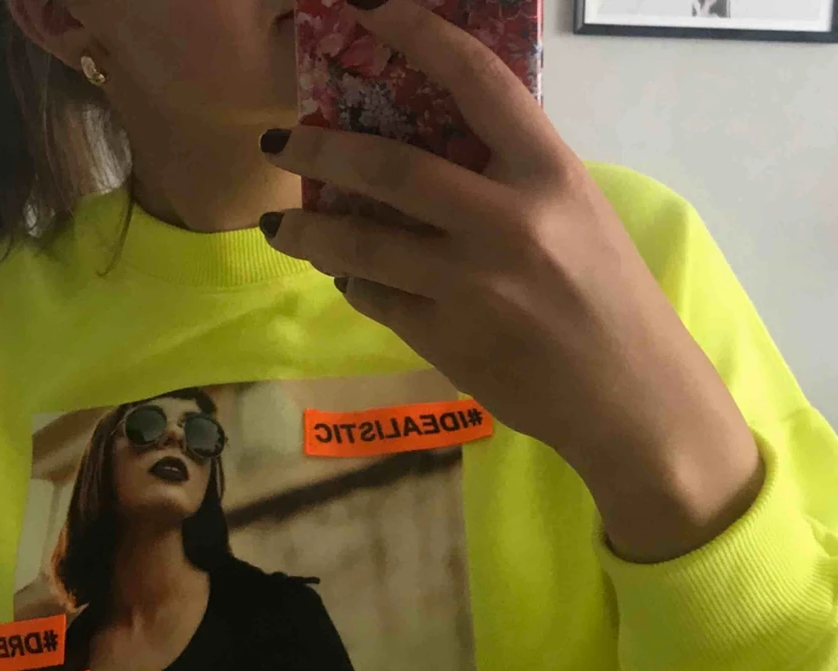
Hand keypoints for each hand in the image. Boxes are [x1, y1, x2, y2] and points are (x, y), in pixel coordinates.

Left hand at [259, 0, 764, 561]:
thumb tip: (430, 153)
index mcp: (549, 173)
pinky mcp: (444, 339)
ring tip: (278, 227)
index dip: (416, 30)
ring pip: (361, 243)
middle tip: (281, 143)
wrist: (627, 397)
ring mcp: (470, 284)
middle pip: (388, 167)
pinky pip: (376, 297)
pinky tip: (345, 276)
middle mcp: (507, 221)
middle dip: (319, 150)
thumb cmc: (608, 300)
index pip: (476, 80)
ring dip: (308, 231)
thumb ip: (512, 180)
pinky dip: (351, 282)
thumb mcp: (576, 214)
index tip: (367, 6)